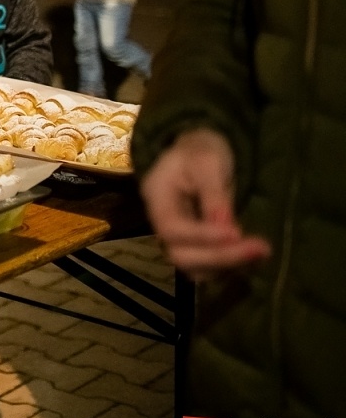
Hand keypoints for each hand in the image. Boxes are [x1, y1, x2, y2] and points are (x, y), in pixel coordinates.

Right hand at [140, 127, 270, 280]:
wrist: (200, 150)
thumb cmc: (201, 149)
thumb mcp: (207, 162)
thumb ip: (214, 194)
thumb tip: (227, 227)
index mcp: (157, 199)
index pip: (172, 229)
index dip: (202, 236)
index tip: (237, 232)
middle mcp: (162, 224)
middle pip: (181, 255)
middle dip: (220, 256)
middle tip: (261, 247)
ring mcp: (179, 239)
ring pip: (195, 268)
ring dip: (229, 266)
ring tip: (261, 251)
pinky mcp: (196, 246)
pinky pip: (210, 267)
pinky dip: (232, 267)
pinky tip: (255, 254)